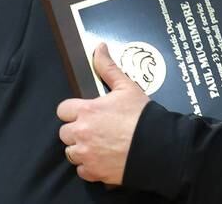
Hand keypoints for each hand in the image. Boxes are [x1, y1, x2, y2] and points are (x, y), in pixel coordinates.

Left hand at [57, 42, 149, 184]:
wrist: (158, 147)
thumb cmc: (142, 116)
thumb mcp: (127, 87)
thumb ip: (108, 67)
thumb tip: (99, 47)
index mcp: (86, 111)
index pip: (62, 110)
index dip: (74, 110)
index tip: (86, 112)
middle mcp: (81, 133)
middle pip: (64, 132)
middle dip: (76, 130)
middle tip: (95, 128)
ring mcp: (86, 155)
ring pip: (71, 152)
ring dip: (81, 148)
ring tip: (99, 144)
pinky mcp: (94, 173)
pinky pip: (82, 170)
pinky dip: (90, 166)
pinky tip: (103, 159)